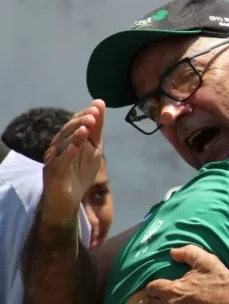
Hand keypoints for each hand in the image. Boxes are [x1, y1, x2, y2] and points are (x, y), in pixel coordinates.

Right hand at [41, 100, 104, 222]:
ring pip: (62, 144)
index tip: (97, 106)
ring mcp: (55, 158)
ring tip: (85, 128)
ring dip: (74, 135)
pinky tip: (74, 148)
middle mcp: (59, 146)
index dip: (85, 114)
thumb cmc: (80, 172)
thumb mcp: (93, 149)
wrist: (69, 198)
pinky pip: (60, 162)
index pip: (76, 123)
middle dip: (80, 122)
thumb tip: (100, 105)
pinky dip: (67, 154)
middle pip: (68, 131)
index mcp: (69, 139)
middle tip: (92, 116)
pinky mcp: (54, 172)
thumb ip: (96, 130)